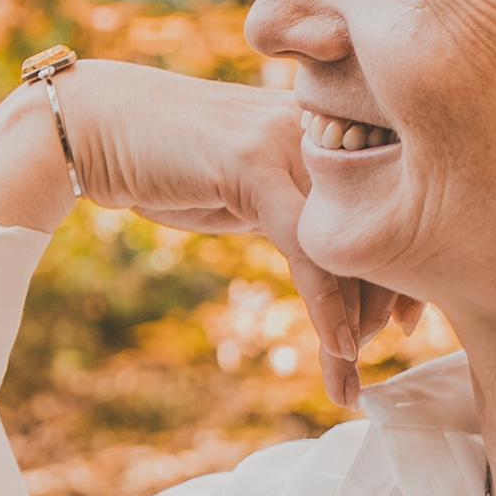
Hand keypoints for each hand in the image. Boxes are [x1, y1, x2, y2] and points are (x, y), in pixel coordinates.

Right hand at [0, 62, 422, 411]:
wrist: (91, 127)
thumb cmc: (162, 159)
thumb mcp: (241, 185)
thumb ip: (290, 206)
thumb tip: (326, 255)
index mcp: (323, 121)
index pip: (386, 198)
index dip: (400, 262)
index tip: (405, 317)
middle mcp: (317, 122)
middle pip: (380, 219)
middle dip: (387, 296)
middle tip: (387, 349)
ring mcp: (288, 139)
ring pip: (349, 240)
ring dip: (358, 319)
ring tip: (355, 375)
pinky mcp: (253, 164)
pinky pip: (308, 247)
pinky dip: (326, 304)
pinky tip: (339, 348)